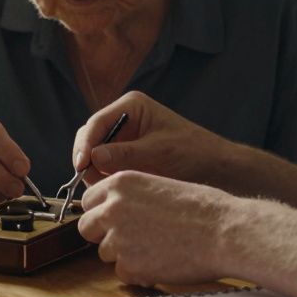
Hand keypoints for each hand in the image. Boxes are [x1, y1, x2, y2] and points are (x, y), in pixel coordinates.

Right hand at [71, 91, 235, 185]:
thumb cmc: (193, 151)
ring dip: (96, 172)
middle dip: (88, 159)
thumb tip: (93, 157)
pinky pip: (104, 168)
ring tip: (110, 187)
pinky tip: (116, 189)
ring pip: (93, 156)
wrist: (215, 168)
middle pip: (90, 138)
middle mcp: (122, 120)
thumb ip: (126, 154)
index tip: (81, 165)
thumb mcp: (160, 152)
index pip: (97, 123)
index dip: (85, 144)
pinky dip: (104, 179)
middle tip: (92, 181)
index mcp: (131, 107)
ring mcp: (122, 140)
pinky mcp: (125, 158)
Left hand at [77, 170, 236, 285]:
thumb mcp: (161, 185)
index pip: (89, 200)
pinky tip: (161, 262)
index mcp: (122, 183)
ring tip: (156, 248)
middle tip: (130, 237)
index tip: (114, 218)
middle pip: (87, 227)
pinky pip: (123, 273)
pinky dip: (138, 272)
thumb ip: (132, 197)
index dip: (102, 211)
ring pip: (105, 252)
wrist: (225, 232)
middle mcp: (113, 208)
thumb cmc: (203, 208)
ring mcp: (118, 238)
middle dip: (104, 234)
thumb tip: (116, 210)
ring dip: (124, 254)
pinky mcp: (129, 265)